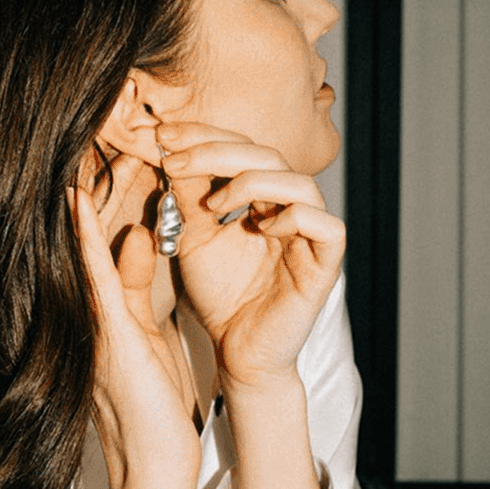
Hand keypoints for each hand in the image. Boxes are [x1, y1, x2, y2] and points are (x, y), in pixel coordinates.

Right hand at [70, 177, 199, 488]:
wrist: (154, 468)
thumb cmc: (154, 409)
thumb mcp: (147, 335)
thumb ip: (136, 286)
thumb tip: (134, 236)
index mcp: (102, 312)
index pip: (94, 245)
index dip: (94, 199)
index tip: (99, 152)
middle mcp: (89, 315)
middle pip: (81, 241)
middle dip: (87, 191)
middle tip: (90, 139)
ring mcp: (93, 326)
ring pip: (82, 252)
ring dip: (82, 204)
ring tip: (81, 153)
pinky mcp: (108, 339)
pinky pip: (95, 281)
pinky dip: (87, 243)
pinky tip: (80, 207)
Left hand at [158, 122, 345, 391]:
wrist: (238, 352)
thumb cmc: (221, 296)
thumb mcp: (194, 237)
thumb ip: (187, 197)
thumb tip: (168, 148)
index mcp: (260, 197)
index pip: (240, 148)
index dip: (204, 136)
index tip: (162, 136)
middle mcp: (289, 207)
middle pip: (268, 155)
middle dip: (218, 151)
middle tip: (176, 159)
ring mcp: (311, 235)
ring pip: (300, 183)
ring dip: (253, 182)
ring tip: (214, 203)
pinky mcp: (325, 264)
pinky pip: (326, 227)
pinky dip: (294, 218)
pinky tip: (260, 228)